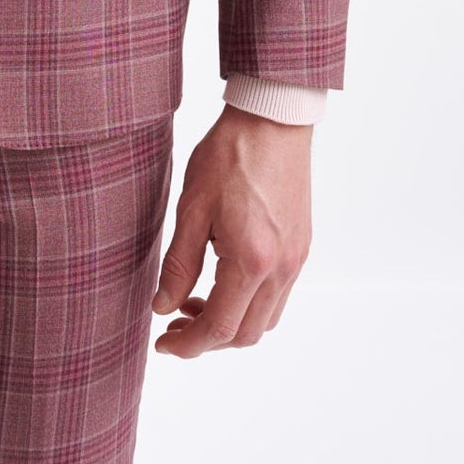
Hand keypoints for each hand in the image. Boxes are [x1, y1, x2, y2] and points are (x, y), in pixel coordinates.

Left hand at [150, 103, 311, 358]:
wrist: (272, 118)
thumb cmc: (230, 154)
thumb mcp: (191, 207)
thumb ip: (178, 264)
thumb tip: (163, 307)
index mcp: (251, 261)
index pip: (219, 328)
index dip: (188, 345)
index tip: (163, 343)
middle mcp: (281, 268)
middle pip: (246, 334)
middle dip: (208, 340)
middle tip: (174, 325)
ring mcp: (295, 259)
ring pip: (266, 319)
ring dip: (230, 324)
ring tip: (194, 302)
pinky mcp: (300, 246)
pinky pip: (277, 295)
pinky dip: (250, 303)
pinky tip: (223, 281)